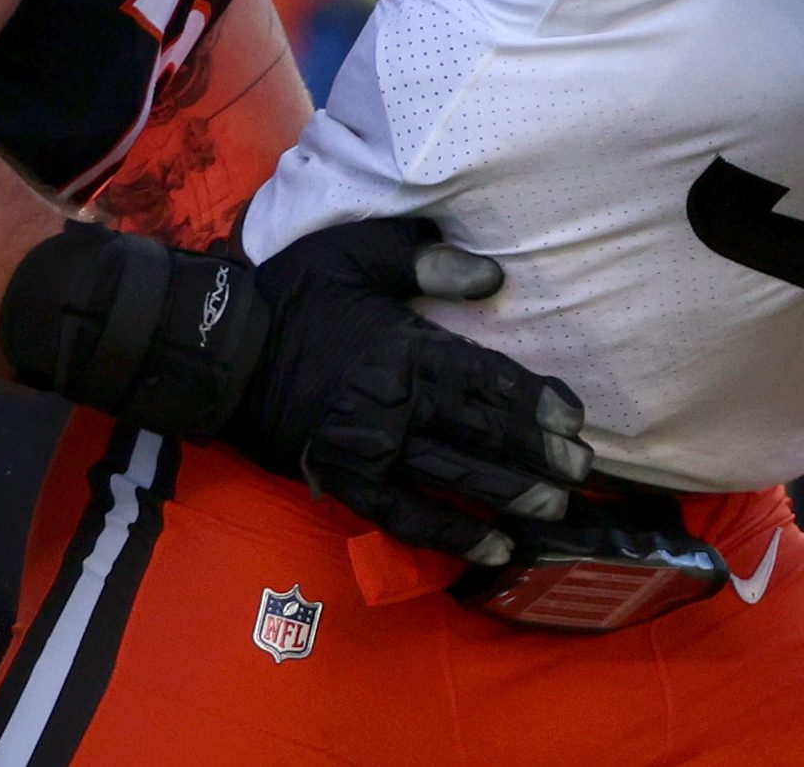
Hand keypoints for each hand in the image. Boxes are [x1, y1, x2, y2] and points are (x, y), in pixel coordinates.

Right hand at [226, 218, 593, 566]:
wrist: (220, 352)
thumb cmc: (292, 294)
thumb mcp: (357, 253)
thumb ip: (427, 260)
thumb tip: (493, 276)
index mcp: (407, 346)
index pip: (486, 377)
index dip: (535, 400)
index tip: (575, 418)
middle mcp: (397, 401)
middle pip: (481, 431)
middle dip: (537, 453)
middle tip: (582, 473)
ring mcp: (372, 447)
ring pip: (454, 475)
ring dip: (508, 494)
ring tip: (553, 511)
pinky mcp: (346, 480)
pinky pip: (406, 516)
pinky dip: (450, 535)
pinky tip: (490, 550)